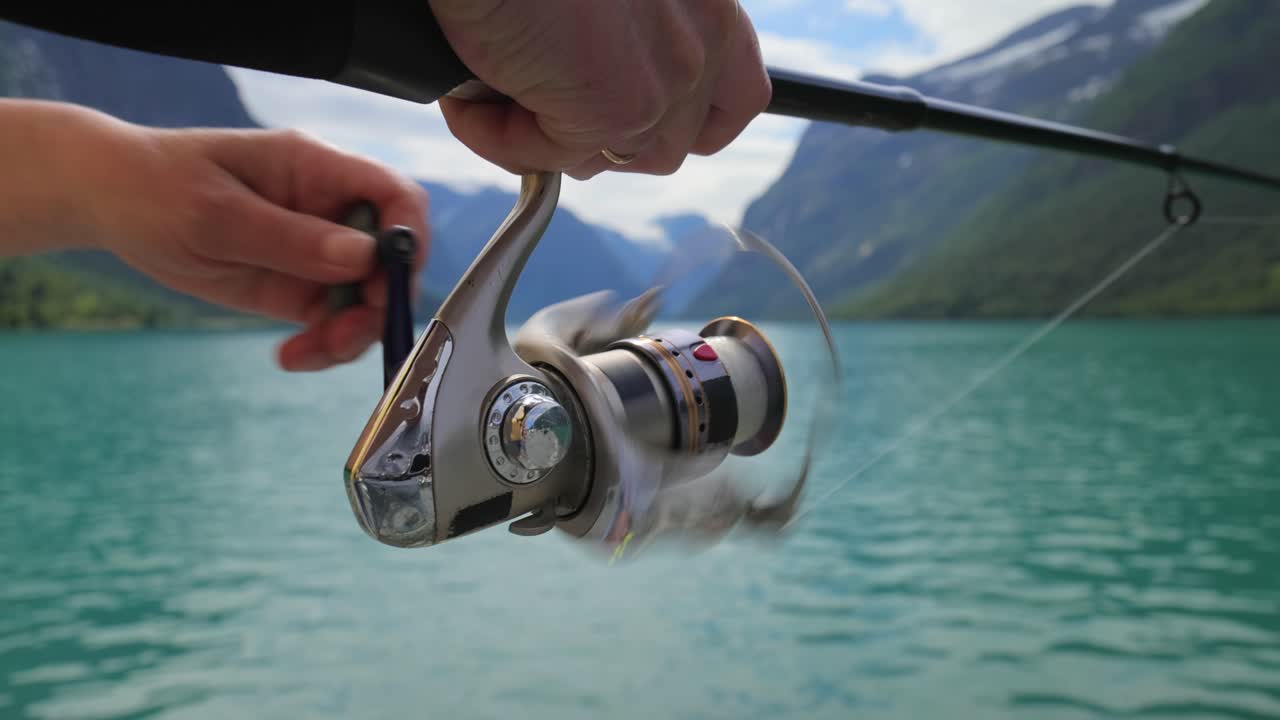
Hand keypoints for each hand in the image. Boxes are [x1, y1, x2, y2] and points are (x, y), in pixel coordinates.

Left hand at [53, 105, 428, 371]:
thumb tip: (364, 257)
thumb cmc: (156, 186)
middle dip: (378, 304)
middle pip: (390, 258)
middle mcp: (328, 210)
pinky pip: (331, 321)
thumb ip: (291, 237)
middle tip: (341, 337)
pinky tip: (290, 357)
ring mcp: (315, 250)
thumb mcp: (215, 213)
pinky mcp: (297, 285)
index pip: (394, 196)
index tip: (391, 282)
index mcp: (316, 169)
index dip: (409, 237)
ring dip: (351, 334)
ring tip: (308, 354)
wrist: (110, 202)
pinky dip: (323, 346)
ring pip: (365, 299)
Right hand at [428, 0, 770, 179]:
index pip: (736, 95)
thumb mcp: (606, 1)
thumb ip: (624, 43)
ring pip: (614, 158)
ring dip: (552, 139)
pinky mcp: (620, 110)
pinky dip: (498, 137)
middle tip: (544, 106)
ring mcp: (669, 80)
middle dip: (605, 140)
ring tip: (498, 92)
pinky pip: (551, 157)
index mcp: (711, 4)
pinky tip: (467, 99)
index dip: (687, 121)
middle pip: (670, 144)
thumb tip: (570, 108)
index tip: (642, 123)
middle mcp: (706, 39)